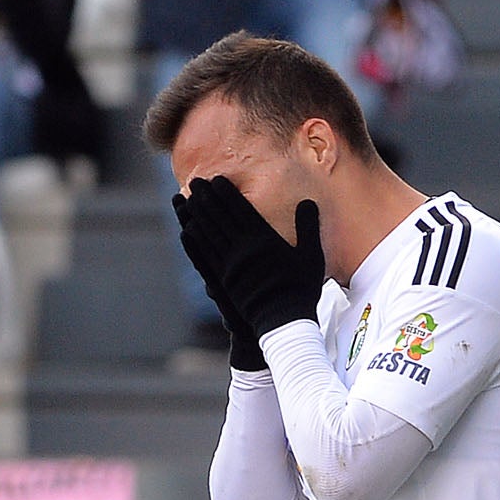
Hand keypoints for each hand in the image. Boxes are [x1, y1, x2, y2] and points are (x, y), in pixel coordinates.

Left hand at [174, 175, 324, 337]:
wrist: (284, 320)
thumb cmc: (301, 288)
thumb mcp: (312, 255)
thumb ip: (308, 227)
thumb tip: (308, 202)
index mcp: (263, 239)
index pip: (240, 209)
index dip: (226, 192)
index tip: (215, 179)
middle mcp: (243, 248)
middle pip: (219, 216)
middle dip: (206, 197)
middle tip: (195, 181)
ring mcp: (230, 264)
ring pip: (208, 233)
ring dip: (196, 214)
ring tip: (187, 199)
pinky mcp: (223, 280)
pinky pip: (204, 255)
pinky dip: (195, 241)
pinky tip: (186, 230)